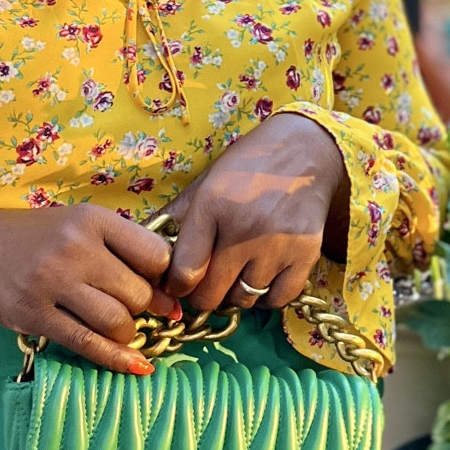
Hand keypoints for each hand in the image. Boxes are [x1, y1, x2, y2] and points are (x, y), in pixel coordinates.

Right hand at [0, 205, 177, 374]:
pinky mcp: (34, 315)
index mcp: (92, 220)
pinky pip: (87, 344)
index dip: (165, 277)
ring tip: (121, 329)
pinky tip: (136, 366)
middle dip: (145, 309)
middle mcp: (74, 249)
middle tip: (136, 310)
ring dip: (128, 333)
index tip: (161, 286)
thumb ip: (122, 249)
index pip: (155, 255)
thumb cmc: (35, 237)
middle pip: (138, 293)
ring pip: (117, 322)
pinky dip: (117, 359)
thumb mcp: (78, 225)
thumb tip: (170, 295)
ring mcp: (52, 283)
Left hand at [162, 113, 348, 311]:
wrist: (307, 149)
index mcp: (213, 205)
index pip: (184, 272)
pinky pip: (278, 299)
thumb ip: (176, 217)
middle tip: (206, 281)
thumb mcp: (207, 182)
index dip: (175, 285)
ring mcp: (278, 245)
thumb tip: (142, 247)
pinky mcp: (306, 255)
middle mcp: (244, 229)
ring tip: (237, 273)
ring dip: (235, 293)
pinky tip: (263, 277)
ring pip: (243, 299)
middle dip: (202, 294)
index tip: (179, 282)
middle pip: (210, 295)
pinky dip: (267, 296)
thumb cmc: (249, 165)